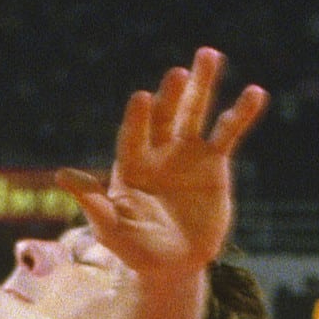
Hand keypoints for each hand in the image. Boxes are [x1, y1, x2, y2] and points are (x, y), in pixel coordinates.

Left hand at [58, 48, 264, 277]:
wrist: (174, 264)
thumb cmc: (136, 249)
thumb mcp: (112, 230)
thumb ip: (94, 203)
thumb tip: (62, 175)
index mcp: (130, 164)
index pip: (133, 136)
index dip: (139, 119)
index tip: (143, 98)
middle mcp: (158, 151)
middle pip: (165, 115)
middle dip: (172, 95)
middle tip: (179, 73)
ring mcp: (187, 153)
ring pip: (195, 113)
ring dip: (203, 85)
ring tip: (209, 54)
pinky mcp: (214, 163)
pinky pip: (228, 133)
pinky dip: (241, 113)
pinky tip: (256, 92)